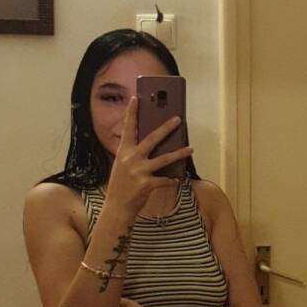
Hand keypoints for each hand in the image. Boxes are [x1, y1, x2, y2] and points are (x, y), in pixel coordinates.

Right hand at [105, 96, 194, 218]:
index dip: (131, 113)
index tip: (136, 98)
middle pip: (151, 139)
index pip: (128, 129)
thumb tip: (152, 144)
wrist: (116, 208)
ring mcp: (138, 172)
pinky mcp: (146, 185)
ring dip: (179, 154)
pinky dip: (172, 180)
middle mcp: (130, 160)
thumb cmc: (121, 187)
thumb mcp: (123, 167)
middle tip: (178, 119)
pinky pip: (165, 180)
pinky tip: (177, 180)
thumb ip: (134, 155)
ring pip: (164, 159)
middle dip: (166, 128)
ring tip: (191, 149)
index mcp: (123, 153)